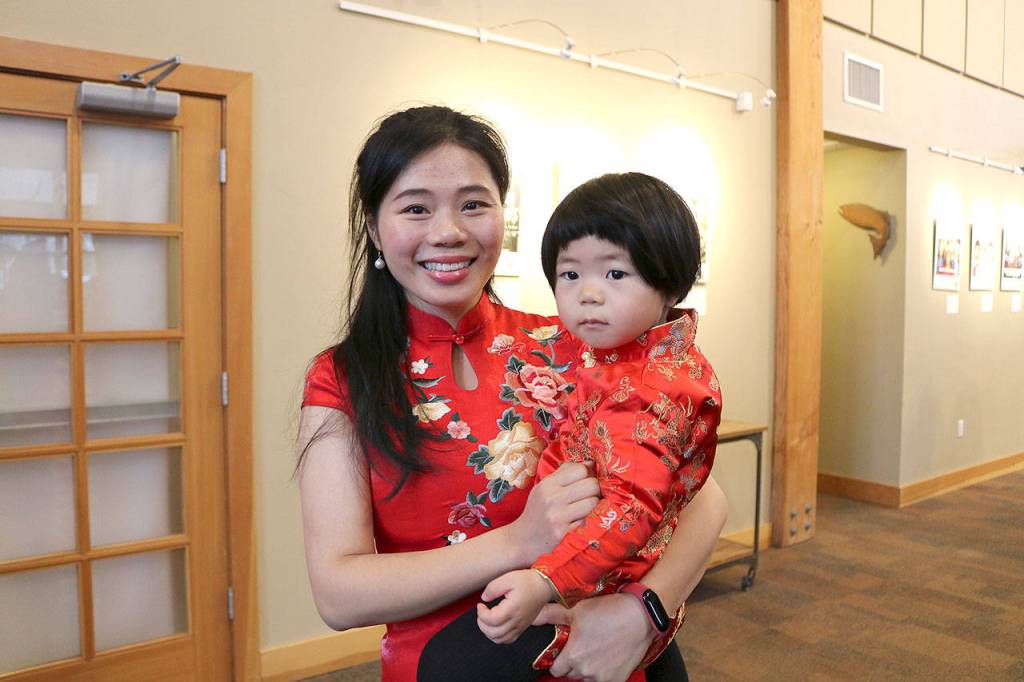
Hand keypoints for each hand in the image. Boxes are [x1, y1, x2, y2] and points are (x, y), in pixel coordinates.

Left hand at [476, 570, 552, 643]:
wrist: (543, 586)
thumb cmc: (527, 581)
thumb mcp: (508, 578)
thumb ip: (492, 588)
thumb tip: (484, 598)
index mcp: (513, 608)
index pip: (492, 620)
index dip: (481, 614)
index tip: (480, 605)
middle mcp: (517, 620)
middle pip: (494, 633)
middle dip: (482, 624)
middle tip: (481, 612)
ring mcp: (520, 626)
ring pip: (500, 639)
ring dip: (488, 632)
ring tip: (486, 619)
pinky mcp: (522, 628)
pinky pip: (508, 640)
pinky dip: (498, 637)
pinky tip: (495, 626)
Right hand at [507, 462, 598, 563]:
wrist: (522, 540)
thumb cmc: (537, 512)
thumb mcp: (544, 488)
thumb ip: (565, 473)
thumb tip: (590, 463)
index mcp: (547, 484)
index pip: (580, 469)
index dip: (589, 474)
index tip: (587, 481)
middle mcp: (552, 498)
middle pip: (591, 484)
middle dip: (595, 490)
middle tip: (590, 496)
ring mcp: (557, 516)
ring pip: (593, 502)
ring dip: (595, 506)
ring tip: (587, 509)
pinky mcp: (563, 533)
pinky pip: (588, 520)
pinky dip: (589, 520)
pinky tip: (581, 521)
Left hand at [533, 593, 653, 681]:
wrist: (639, 617)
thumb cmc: (607, 611)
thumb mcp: (575, 610)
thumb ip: (550, 615)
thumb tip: (532, 617)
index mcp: (572, 657)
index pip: (556, 669)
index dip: (560, 659)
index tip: (567, 650)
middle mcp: (585, 671)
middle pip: (571, 674)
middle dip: (573, 663)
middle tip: (583, 647)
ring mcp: (601, 677)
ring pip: (586, 678)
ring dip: (588, 669)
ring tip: (596, 650)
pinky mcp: (616, 680)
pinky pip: (602, 681)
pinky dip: (603, 673)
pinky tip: (607, 657)